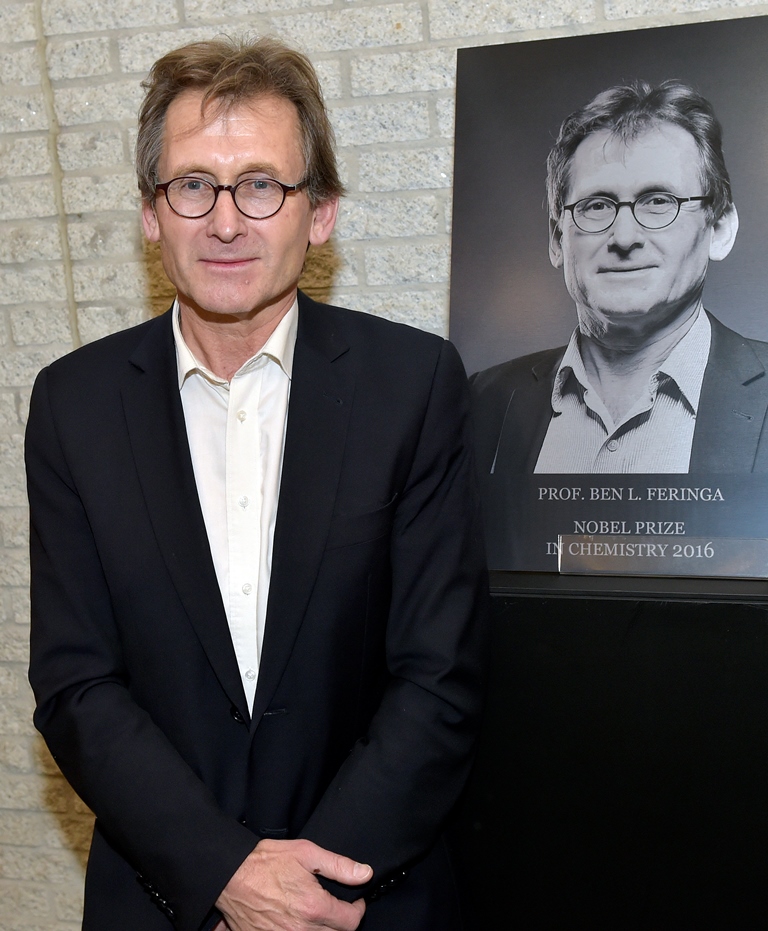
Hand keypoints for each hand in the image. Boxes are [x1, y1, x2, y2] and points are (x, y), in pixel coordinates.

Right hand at [216, 838, 371, 930]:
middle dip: (340, 920)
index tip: (354, 901)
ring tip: (316, 911)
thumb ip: (339, 866)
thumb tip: (365, 873)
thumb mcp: (306, 853)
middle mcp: (301, 930)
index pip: (351, 922)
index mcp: (314, 907)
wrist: (231, 876)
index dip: (357, 909)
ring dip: (323, 928)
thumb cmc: (266, 862)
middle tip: (334, 904)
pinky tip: (299, 920)